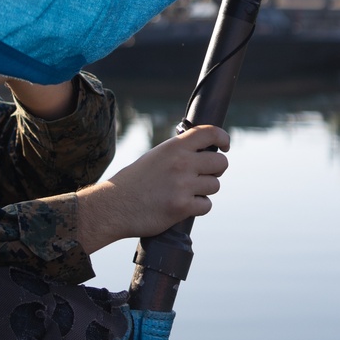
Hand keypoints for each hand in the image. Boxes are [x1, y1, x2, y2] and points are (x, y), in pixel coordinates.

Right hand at [76, 125, 229, 252]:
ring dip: (204, 190)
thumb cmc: (134, 181)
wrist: (114, 205)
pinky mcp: (182, 207)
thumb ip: (178, 152)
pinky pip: (206, 205)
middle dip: (215, 170)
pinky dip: (198, 207)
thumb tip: (203, 151)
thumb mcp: (155, 157)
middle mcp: (181, 163)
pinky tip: (182, 206)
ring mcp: (183, 185)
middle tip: (203, 175)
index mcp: (174, 147)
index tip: (225, 145)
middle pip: (221, 163)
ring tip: (185, 192)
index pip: (210, 132)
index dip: (223, 137)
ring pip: (215, 185)